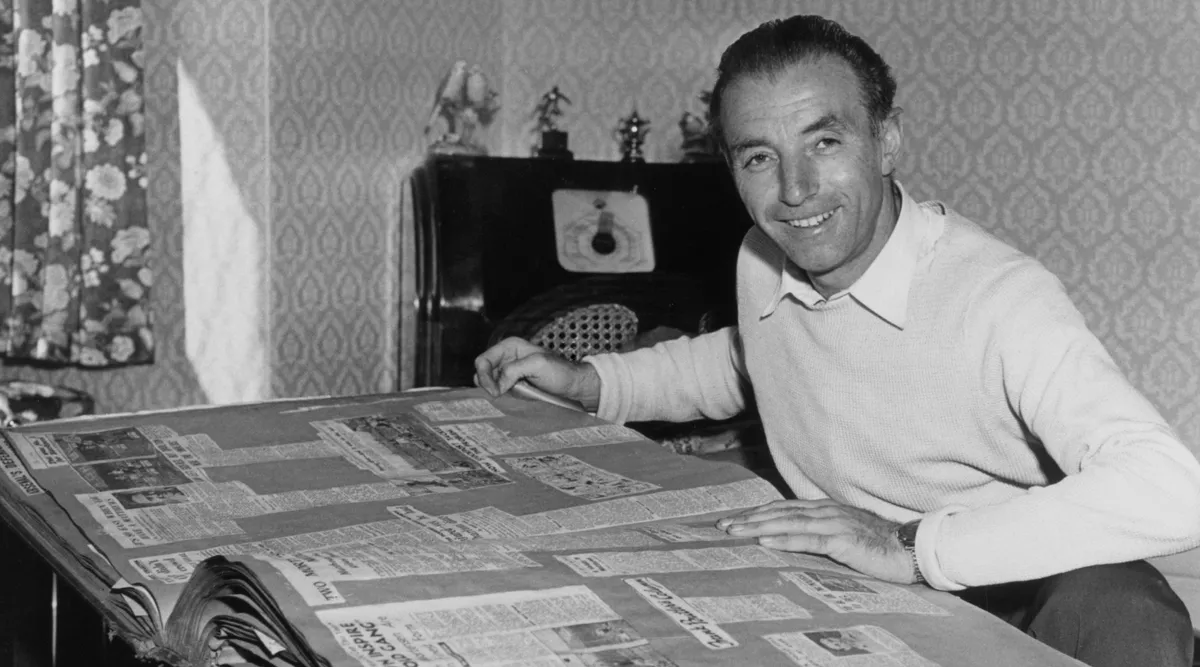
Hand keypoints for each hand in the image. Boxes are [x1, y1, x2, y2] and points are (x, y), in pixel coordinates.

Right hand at [474, 337, 601, 410]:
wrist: (573, 385)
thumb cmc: (559, 372)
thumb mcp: (538, 365)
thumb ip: (514, 370)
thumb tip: (497, 385)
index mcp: (510, 346)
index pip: (483, 360)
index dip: (484, 376)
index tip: (494, 392)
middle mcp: (506, 357)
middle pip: (482, 371)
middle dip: (487, 384)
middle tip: (498, 396)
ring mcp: (508, 372)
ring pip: (489, 383)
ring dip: (495, 391)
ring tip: (509, 395)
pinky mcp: (512, 384)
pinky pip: (499, 390)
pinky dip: (501, 396)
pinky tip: (511, 398)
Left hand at [716, 499, 914, 583]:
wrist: (909, 548)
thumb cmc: (877, 546)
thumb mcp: (843, 536)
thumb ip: (820, 533)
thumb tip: (794, 540)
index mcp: (824, 509)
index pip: (782, 508)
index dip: (757, 513)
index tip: (733, 520)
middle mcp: (824, 511)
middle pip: (779, 512)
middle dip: (749, 518)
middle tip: (721, 526)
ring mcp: (833, 523)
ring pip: (788, 522)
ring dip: (758, 526)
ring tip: (735, 531)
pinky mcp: (841, 539)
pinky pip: (808, 539)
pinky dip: (784, 538)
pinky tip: (765, 540)